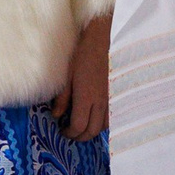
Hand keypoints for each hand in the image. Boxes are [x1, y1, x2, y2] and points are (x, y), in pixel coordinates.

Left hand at [50, 14, 111, 139]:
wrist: (104, 38)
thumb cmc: (83, 53)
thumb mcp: (66, 74)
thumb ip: (62, 97)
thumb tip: (56, 115)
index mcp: (87, 97)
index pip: (79, 127)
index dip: (69, 133)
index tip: (62, 130)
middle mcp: (102, 102)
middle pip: (92, 131)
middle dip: (80, 136)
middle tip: (70, 133)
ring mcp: (112, 98)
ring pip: (104, 126)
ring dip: (92, 130)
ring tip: (82, 125)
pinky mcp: (117, 94)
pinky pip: (112, 116)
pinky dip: (103, 122)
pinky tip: (95, 116)